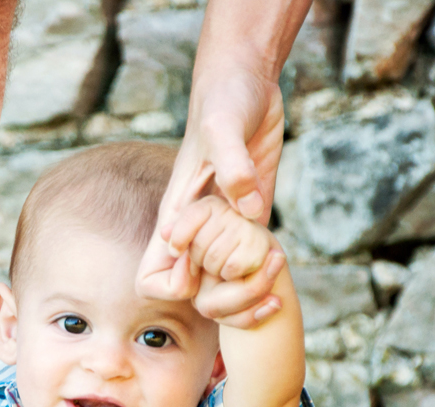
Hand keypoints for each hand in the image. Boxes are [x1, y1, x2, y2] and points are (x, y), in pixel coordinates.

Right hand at [137, 70, 285, 324]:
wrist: (246, 82)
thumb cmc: (222, 100)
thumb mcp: (222, 128)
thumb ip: (233, 168)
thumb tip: (249, 212)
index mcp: (176, 216)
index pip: (154, 278)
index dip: (177, 285)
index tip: (204, 268)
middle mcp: (196, 229)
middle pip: (194, 291)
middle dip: (224, 295)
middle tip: (256, 272)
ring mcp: (224, 225)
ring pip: (224, 280)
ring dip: (247, 287)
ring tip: (274, 265)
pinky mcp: (251, 214)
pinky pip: (251, 257)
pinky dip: (262, 269)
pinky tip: (279, 258)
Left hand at [167, 195, 273, 280]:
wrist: (246, 266)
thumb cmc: (208, 255)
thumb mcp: (184, 243)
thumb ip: (173, 235)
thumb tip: (164, 233)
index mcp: (210, 204)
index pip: (189, 216)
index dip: (179, 238)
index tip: (175, 251)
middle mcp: (230, 209)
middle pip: (198, 243)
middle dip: (197, 260)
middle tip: (204, 261)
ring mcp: (247, 225)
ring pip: (213, 257)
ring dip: (212, 269)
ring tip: (219, 264)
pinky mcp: (261, 244)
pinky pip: (231, 267)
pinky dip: (228, 275)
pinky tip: (233, 270)